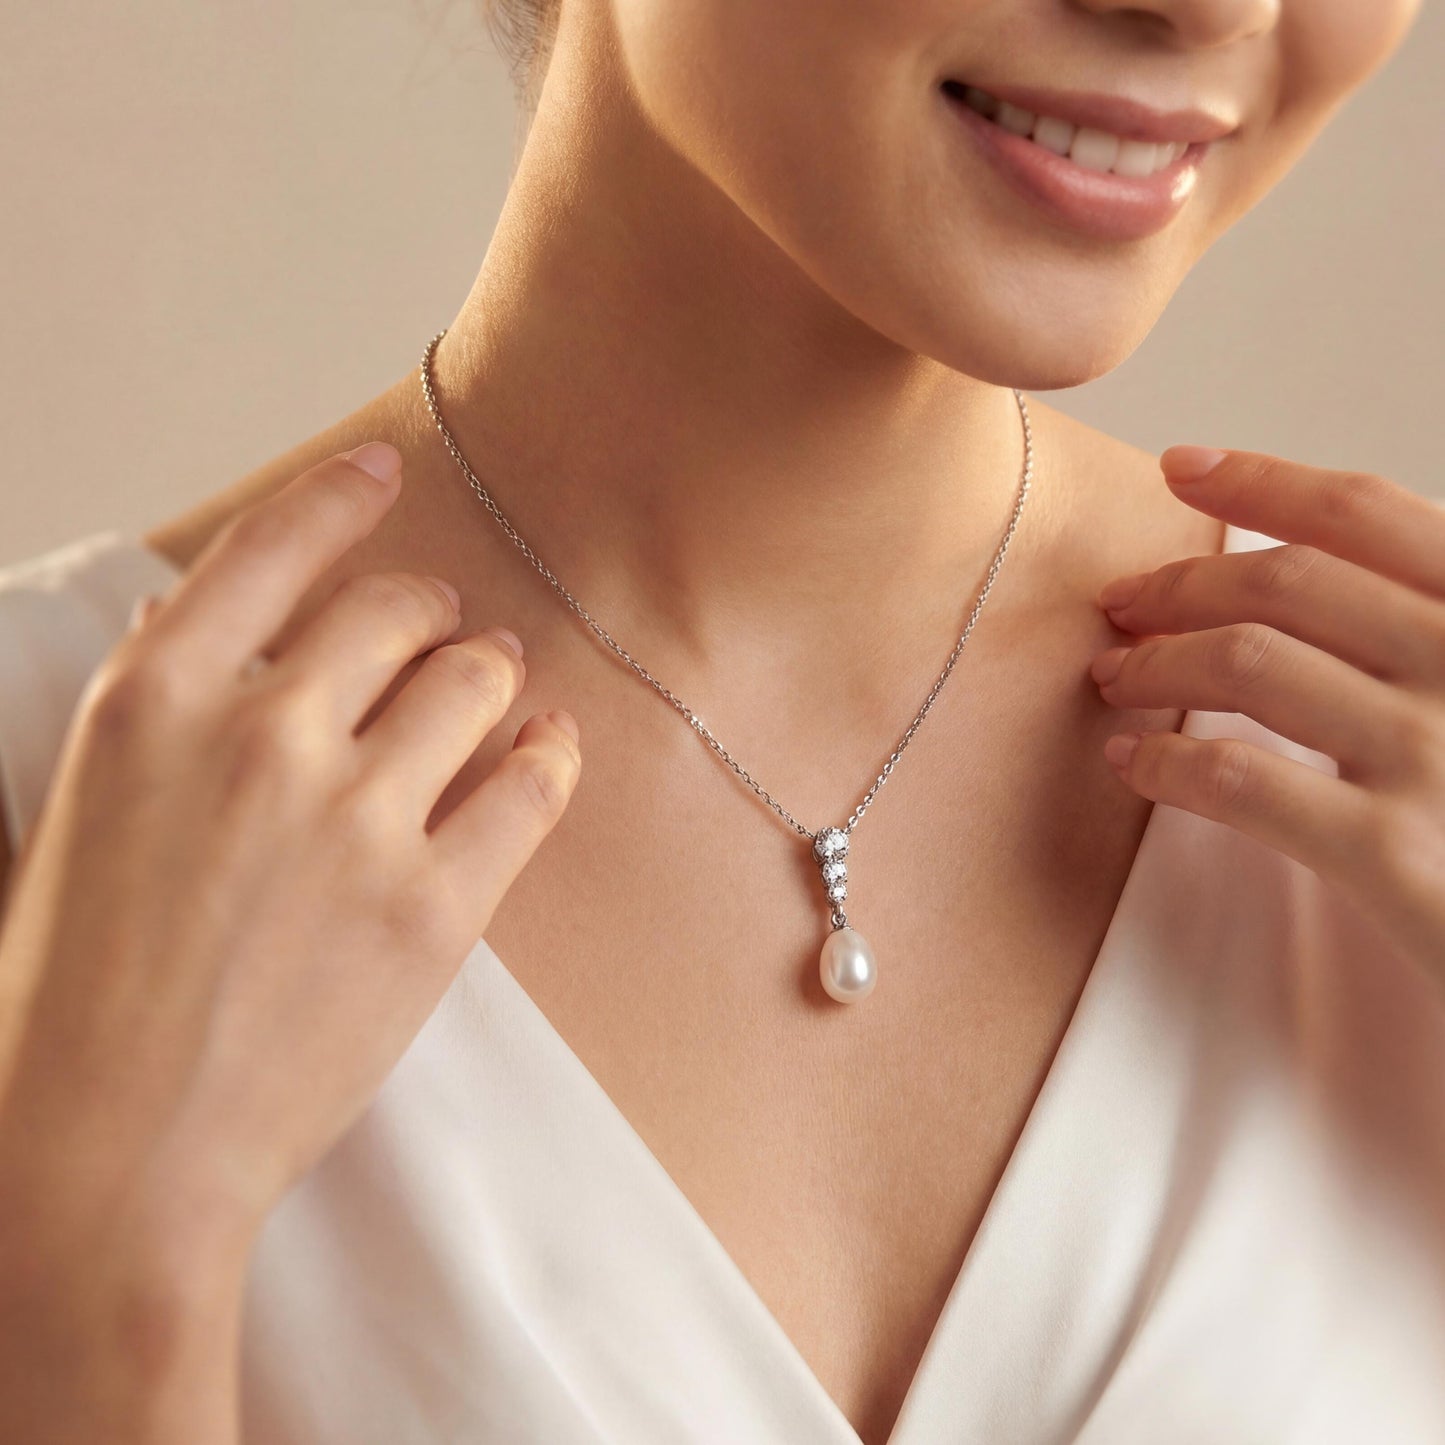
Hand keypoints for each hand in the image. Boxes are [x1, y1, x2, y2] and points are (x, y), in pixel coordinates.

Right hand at [0, 442, 581, 1437]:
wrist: (110, 1158)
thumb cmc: (69, 997)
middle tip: (446, 630)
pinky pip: (533, 785)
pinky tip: (551, 743)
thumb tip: (205, 619)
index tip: (385, 469)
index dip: (341, 495)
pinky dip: (551, 752)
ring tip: (498, 684)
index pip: (274, 547)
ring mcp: (358, 817)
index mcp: (158, 700)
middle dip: (432, 613)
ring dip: (493, 674)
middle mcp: (264, 733)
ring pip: (477, 682)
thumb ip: (156, 702)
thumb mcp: (79, 810)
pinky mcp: (436, 903)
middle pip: (400, 611)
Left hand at [1089, 445, 1444, 991]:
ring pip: (1249, 665)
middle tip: (1119, 605)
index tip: (1180, 467)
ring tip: (1111, 678)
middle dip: (1180, 584)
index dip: (1262, 480)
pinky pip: (1243, 781)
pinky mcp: (1399, 856)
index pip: (1368, 512)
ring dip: (1156, 662)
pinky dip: (1166, 760)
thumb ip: (1424, 630)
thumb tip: (1297, 575)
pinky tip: (1129, 760)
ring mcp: (1441, 756)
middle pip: (1288, 583)